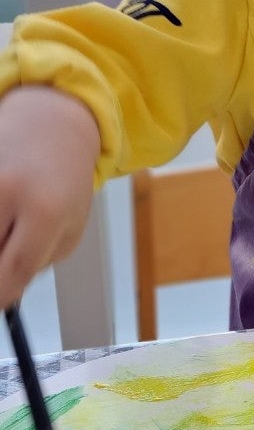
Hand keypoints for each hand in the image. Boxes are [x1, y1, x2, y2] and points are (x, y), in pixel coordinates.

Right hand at [0, 85, 99, 309]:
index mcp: (44, 212)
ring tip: (12, 230)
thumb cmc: (65, 179)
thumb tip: (7, 288)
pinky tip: (6, 219)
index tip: (0, 304)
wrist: (51, 124)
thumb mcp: (70, 226)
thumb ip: (39, 259)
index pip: (12, 269)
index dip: (1, 296)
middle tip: (7, 270)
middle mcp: (7, 191)